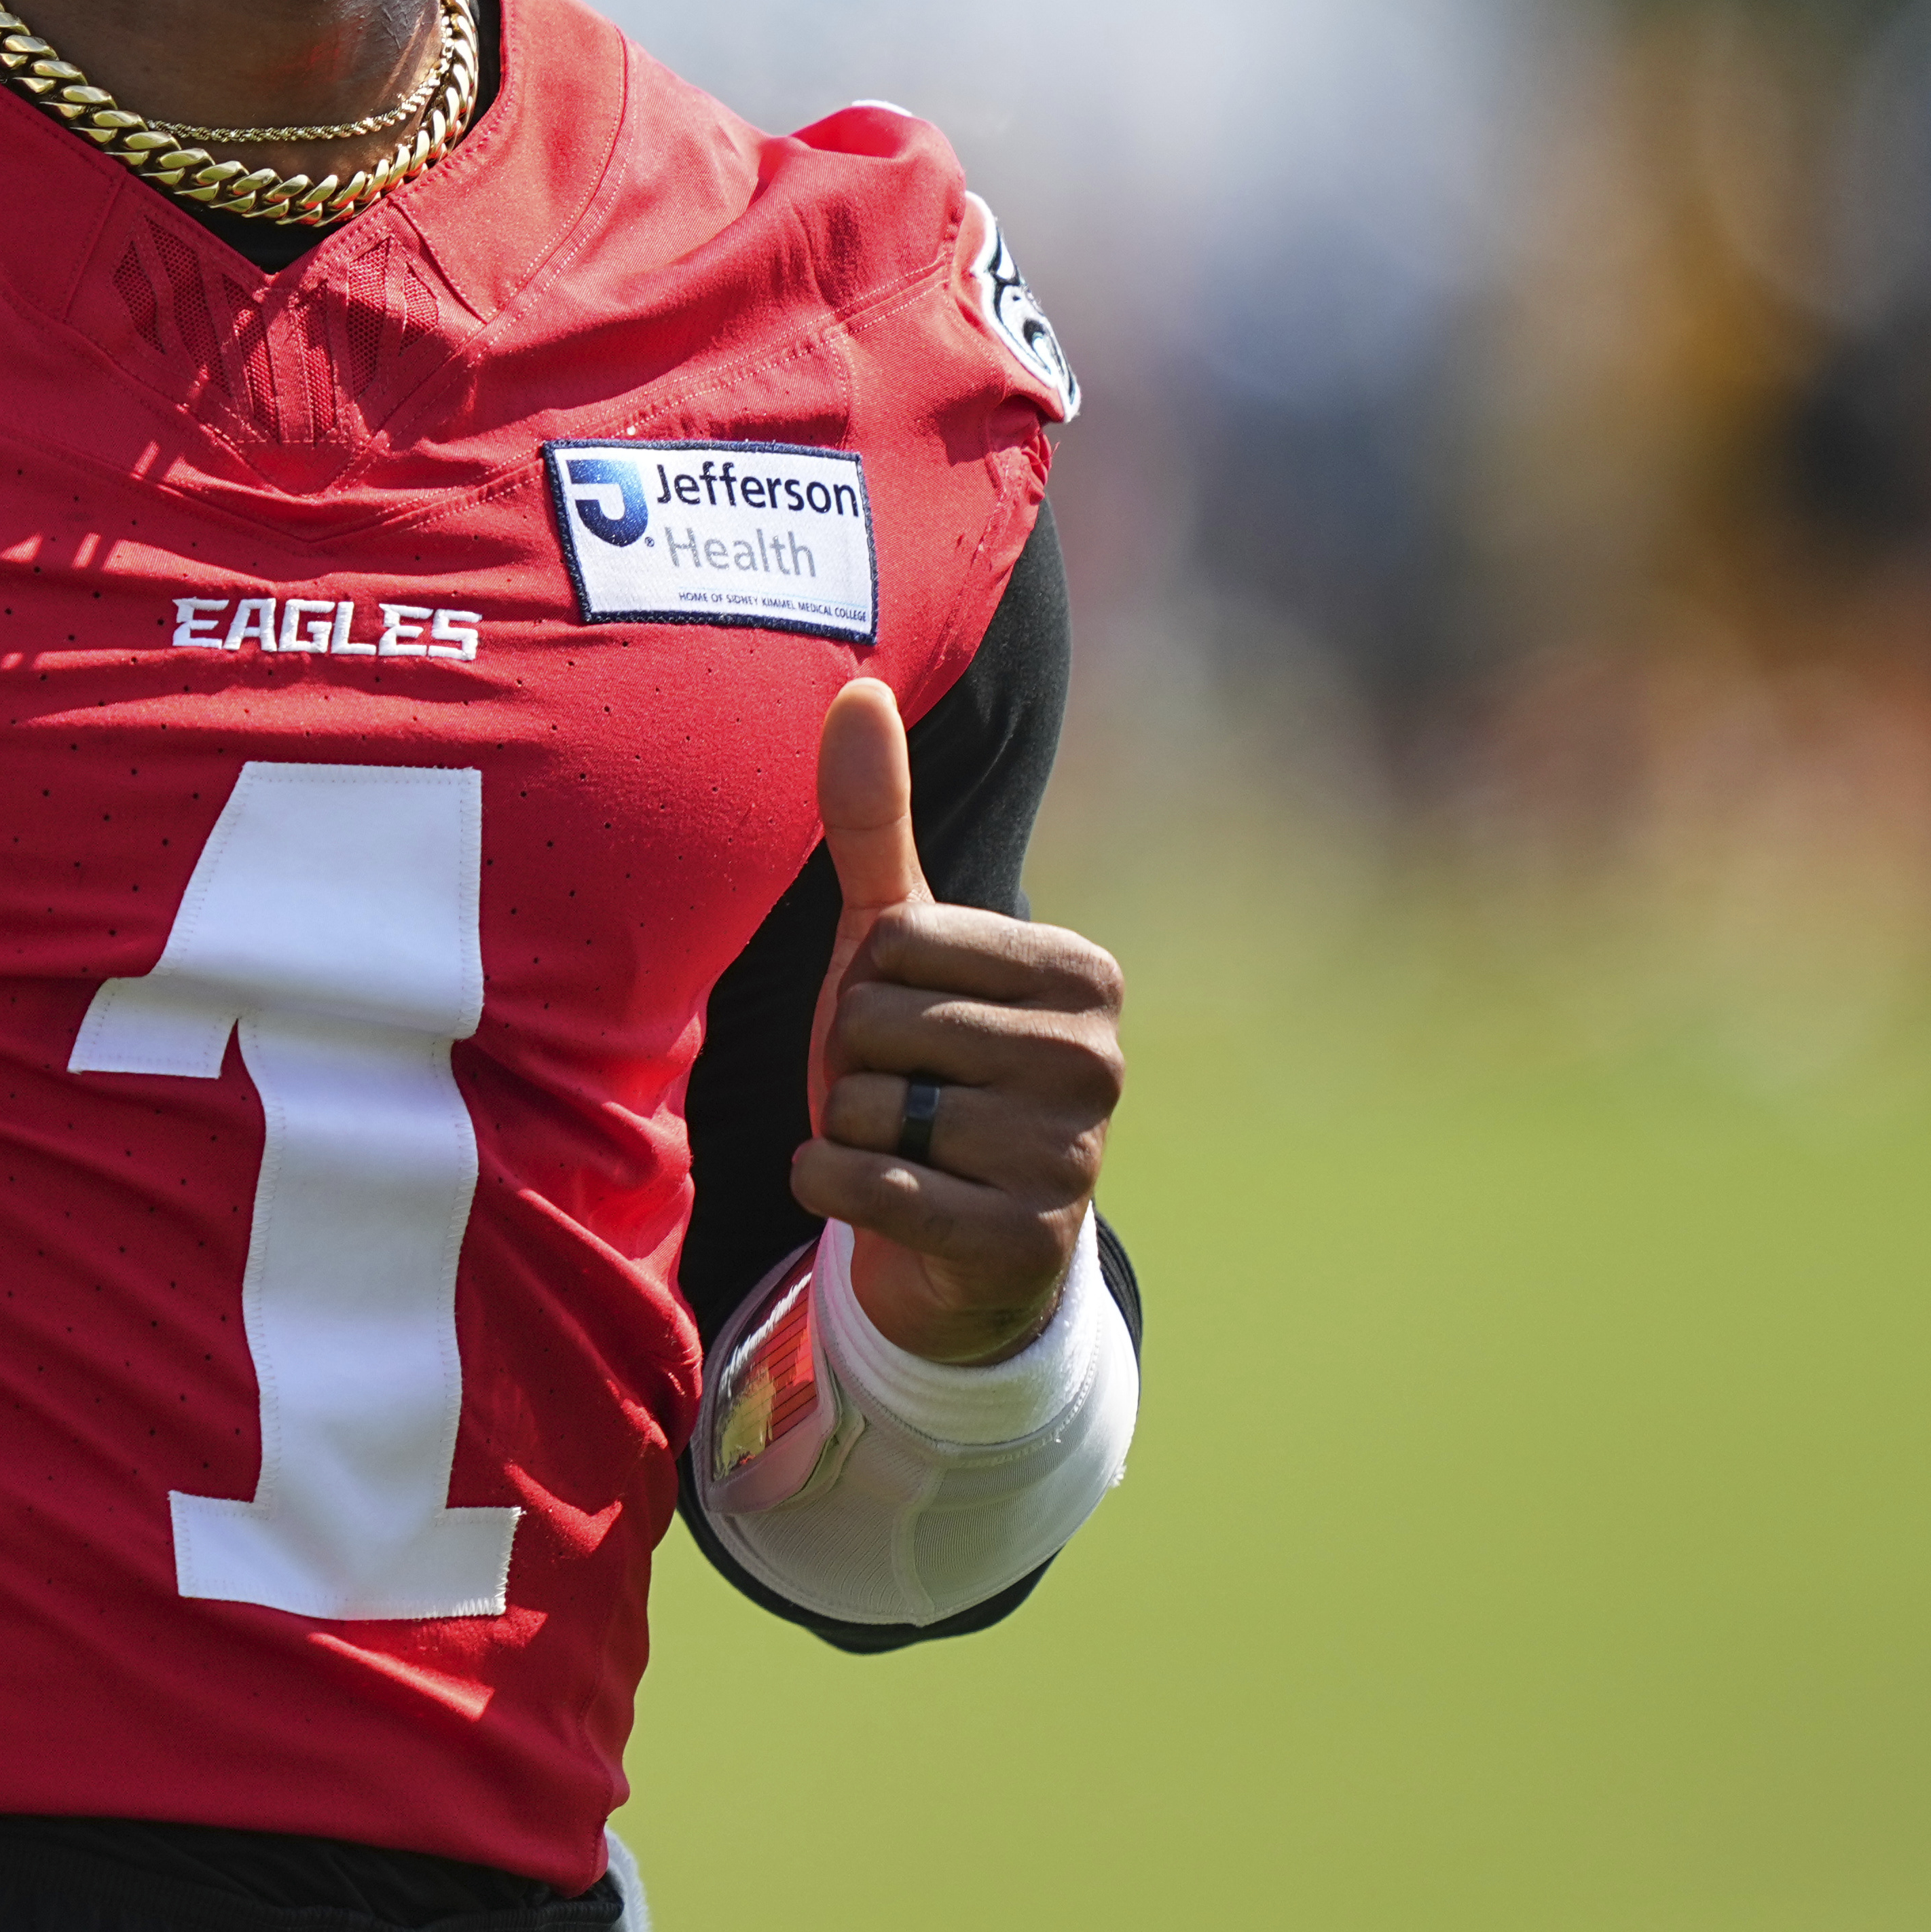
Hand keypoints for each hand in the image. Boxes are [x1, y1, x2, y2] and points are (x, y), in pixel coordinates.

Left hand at [796, 677, 1125, 1368]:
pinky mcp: (1022, 1245)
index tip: (913, 1021)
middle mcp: (1099, 1062)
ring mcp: (1072, 1160)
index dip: (868, 985)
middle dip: (856, 1061)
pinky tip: (875, 1195)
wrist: (950, 1234)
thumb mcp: (897, 939)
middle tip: (902, 1090)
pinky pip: (868, 1191)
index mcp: (1084, 973)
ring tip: (904, 1144)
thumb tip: (856, 686)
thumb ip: (873, 817)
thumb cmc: (921, 1061)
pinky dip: (831, 1190)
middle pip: (880, 1024)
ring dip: (850, 1129)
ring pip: (870, 1110)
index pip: (897, 942)